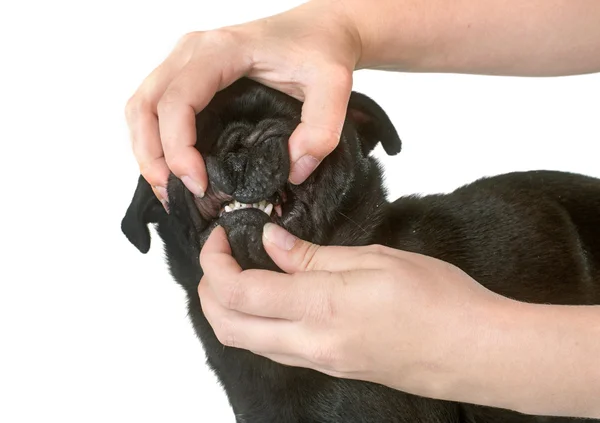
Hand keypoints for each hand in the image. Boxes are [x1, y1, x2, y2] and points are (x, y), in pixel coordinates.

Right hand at [125, 0, 361, 207]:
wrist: (320, 28)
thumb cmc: (321, 50)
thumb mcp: (333, 85)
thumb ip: (321, 128)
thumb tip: (293, 171)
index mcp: (221, 50)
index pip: (178, 100)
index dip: (178, 148)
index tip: (199, 185)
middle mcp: (192, 51)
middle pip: (145, 105)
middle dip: (152, 157)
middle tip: (172, 195)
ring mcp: (186, 60)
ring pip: (141, 106)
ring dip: (146, 150)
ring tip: (167, 188)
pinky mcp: (188, 73)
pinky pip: (155, 105)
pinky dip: (154, 139)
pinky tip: (173, 166)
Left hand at [198, 223, 503, 399]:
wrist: (476, 351)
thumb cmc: (439, 299)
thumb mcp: (375, 259)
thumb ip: (313, 255)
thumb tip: (272, 241)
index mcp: (323, 307)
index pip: (240, 291)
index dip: (215, 262)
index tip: (220, 236)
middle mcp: (313, 343)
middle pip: (228, 327)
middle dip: (207, 291)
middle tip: (218, 257)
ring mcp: (321, 361)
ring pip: (248, 343)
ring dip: (228, 310)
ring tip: (239, 274)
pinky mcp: (331, 367)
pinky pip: (275, 350)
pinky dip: (256, 324)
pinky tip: (272, 298)